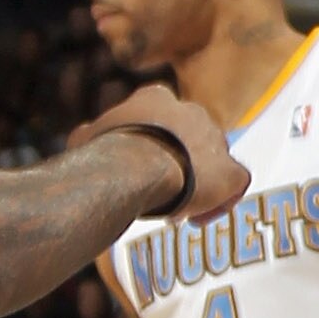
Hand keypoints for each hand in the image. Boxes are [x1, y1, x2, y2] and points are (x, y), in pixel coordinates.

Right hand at [76, 89, 246, 220]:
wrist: (134, 168)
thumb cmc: (104, 153)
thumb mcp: (85, 139)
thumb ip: (91, 135)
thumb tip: (84, 137)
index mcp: (156, 98)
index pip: (160, 117)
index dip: (151, 145)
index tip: (140, 168)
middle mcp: (191, 112)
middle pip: (190, 139)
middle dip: (177, 164)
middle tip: (159, 190)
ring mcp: (215, 139)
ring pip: (214, 161)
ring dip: (197, 183)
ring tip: (175, 209)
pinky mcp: (230, 171)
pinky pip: (235, 184)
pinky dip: (221, 201)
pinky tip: (195, 219)